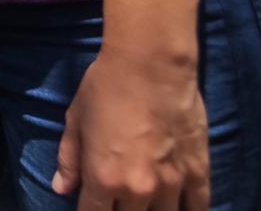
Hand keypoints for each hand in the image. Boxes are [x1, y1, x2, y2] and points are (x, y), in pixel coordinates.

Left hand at [53, 48, 208, 208]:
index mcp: (103, 180)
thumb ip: (69, 160)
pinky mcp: (199, 172)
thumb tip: (61, 189)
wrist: (150, 64)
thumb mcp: (75, 121)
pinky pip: (199, 208)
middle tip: (118, 201)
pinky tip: (181, 210)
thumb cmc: (105, 88)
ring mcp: (173, 184)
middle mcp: (138, 190)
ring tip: (147, 205)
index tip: (91, 206)